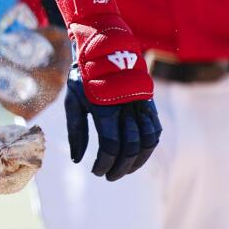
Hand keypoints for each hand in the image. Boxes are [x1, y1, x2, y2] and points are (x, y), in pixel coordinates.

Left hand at [64, 65, 159, 179]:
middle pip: (130, 147)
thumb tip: (77, 160)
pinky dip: (149, 147)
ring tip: (124, 171)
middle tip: (109, 176)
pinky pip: (155, 131)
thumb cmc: (83, 79)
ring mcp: (141, 106)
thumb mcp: (72, 102)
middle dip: (120, 167)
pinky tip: (139, 156)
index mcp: (104, 108)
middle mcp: (126, 108)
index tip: (96, 172)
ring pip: (147, 142)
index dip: (104, 163)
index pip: (110, 145)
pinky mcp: (150, 105)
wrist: (105, 51)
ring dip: (138, 161)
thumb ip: (75, 132)